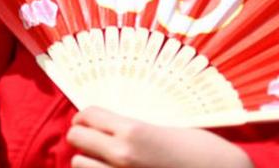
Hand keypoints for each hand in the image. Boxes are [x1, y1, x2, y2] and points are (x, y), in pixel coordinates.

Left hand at [67, 107, 253, 167]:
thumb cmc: (202, 152)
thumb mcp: (164, 130)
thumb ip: (133, 129)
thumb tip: (108, 126)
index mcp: (133, 131)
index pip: (87, 115)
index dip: (85, 115)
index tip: (88, 119)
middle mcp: (122, 155)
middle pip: (76, 137)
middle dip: (82, 135)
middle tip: (92, 138)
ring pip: (78, 163)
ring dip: (87, 160)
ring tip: (100, 159)